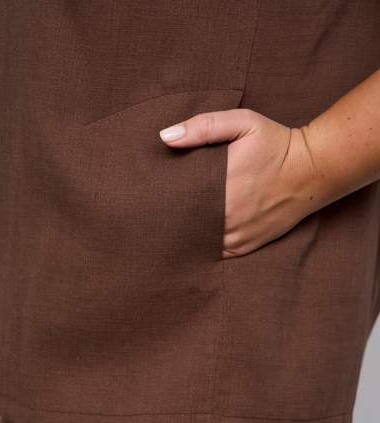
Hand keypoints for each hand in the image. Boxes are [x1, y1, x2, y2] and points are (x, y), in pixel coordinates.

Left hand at [160, 108, 318, 258]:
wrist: (312, 169)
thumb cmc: (275, 143)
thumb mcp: (242, 122)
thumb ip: (203, 127)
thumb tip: (165, 137)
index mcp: (220, 188)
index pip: (177, 201)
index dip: (163, 199)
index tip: (154, 194)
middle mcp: (227, 218)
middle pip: (185, 225)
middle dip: (172, 218)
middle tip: (157, 212)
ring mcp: (237, 236)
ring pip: (199, 243)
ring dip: (187, 235)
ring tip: (172, 226)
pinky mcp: (247, 246)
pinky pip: (217, 254)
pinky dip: (204, 248)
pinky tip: (195, 238)